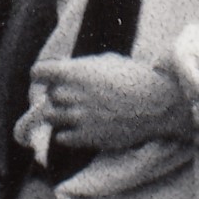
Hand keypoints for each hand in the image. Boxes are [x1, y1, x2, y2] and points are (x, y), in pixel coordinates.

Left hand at [30, 54, 191, 155]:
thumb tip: (62, 68)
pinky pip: (62, 137)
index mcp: (74, 72)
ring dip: (59, 115)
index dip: (42, 75)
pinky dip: (67, 134)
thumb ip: (81, 66)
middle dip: (57, 96)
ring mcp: (79, 117)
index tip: (46, 79)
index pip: (38, 72)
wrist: (159, 104)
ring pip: (50, 117)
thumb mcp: (106, 61)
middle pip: (47, 96)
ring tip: (74, 114)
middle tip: (71, 97)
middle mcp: (72, 94)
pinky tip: (81, 128)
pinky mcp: (88, 137)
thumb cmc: (136, 78)